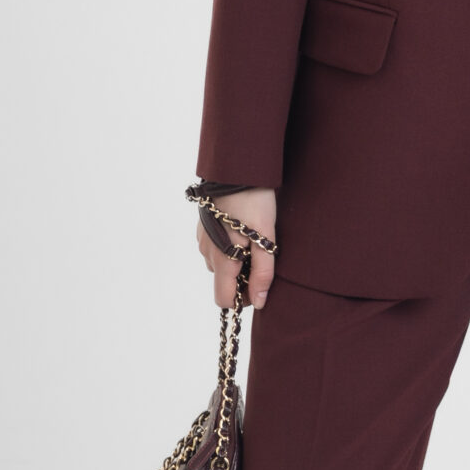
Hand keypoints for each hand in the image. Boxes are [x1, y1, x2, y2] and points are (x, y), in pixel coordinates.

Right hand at [196, 187, 277, 310]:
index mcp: (222, 259)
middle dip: (242, 276)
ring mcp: (203, 239)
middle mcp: (207, 252)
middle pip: (223, 282)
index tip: (258, 284)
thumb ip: (262, 273)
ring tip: (253, 238)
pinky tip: (242, 227)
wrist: (238, 167)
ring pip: (219, 264)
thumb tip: (259, 301)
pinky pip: (215, 248)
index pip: (224, 300)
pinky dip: (228, 246)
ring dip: (235, 260)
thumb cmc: (256, 202)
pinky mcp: (203, 226)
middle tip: (261, 253)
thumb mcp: (266, 238)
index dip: (243, 299)